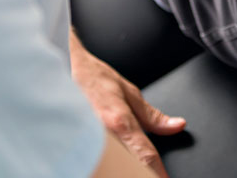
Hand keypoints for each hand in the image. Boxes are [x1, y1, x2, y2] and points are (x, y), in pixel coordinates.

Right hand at [70, 41, 183, 177]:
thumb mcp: (128, 92)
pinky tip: (108, 164)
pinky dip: (103, 164)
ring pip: (110, 166)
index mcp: (119, 122)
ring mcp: (87, 142)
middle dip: (140, 171)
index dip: (158, 173)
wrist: (60, 69)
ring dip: (121, 167)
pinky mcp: (75, 146)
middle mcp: (103, 136)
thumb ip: (152, 116)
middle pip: (128, 166)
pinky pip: (93, 161)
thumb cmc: (92, 79)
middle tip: (150, 172)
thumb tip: (176, 126)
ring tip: (127, 166)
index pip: (145, 155)